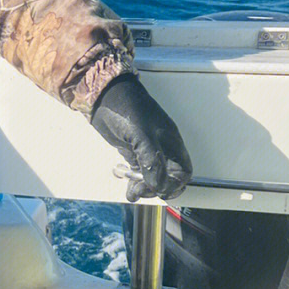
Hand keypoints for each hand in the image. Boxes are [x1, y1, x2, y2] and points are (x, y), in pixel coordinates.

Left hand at [91, 75, 191, 201]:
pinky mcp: (133, 152)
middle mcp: (163, 149)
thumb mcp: (142, 135)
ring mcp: (147, 151)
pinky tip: (126, 186)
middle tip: (141, 190)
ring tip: (132, 192)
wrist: (105, 97)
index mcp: (171, 143)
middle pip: (169, 178)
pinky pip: (139, 172)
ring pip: (153, 177)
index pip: (183, 172)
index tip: (158, 190)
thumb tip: (157, 185)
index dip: (175, 184)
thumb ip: (152, 161)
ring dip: (144, 188)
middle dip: (157, 188)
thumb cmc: (128, 110)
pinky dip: (134, 181)